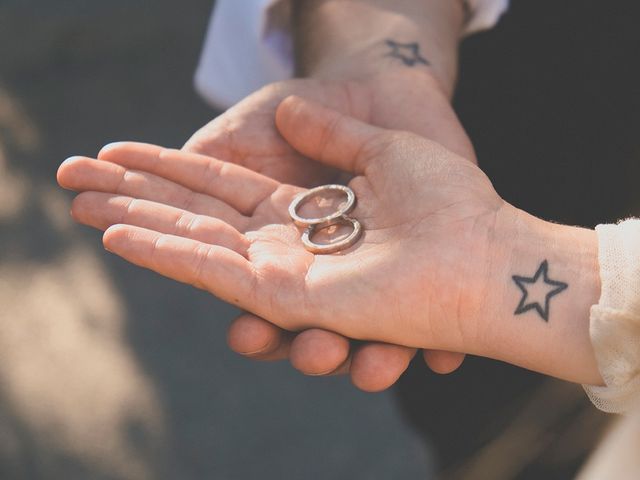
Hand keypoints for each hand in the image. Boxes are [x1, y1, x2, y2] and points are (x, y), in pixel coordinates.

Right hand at [58, 97, 503, 366]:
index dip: (156, 181)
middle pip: (198, 229)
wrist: (482, 212)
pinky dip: (176, 261)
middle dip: (138, 211)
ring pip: (203, 259)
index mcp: (293, 206)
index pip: (208, 195)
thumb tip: (283, 112)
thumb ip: (317, 130)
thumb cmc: (429, 158)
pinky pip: (232, 285)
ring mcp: (293, 270)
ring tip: (98, 218)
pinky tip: (129, 239)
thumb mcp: (364, 138)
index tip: (103, 166)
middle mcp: (286, 242)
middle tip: (77, 193)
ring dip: (146, 237)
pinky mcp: (306, 296)